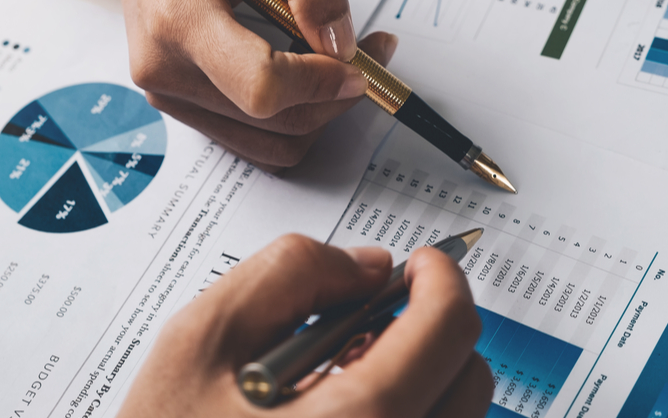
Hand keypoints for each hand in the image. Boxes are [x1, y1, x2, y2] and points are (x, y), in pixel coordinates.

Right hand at [29, 0, 397, 169]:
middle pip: (277, 121)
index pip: (261, 87)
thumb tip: (340, 41)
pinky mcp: (187, 109)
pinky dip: (297, 116)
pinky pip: (258, 139)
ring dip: (324, 112)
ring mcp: (173, 97)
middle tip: (374, 51)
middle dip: (338, 94)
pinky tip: (311, 75)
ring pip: (274, 143)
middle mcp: (167, 71)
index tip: (357, 61)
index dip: (320, 82)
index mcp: (176, 19)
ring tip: (345, 61)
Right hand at [117, 235, 492, 417]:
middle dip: (429, 329)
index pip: (449, 328)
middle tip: (370, 319)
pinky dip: (404, 414)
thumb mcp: (200, 342)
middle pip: (468, 376)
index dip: (440, 277)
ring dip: (417, 376)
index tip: (420, 264)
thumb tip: (366, 265)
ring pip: (453, 417)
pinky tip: (339, 413)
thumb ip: (290, 275)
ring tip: (339, 375)